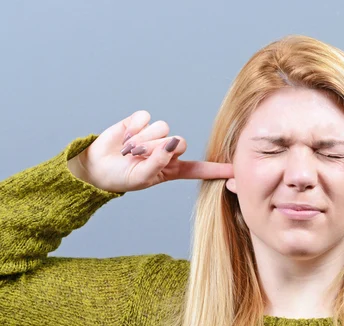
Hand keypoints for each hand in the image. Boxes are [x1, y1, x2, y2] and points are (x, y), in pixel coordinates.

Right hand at [67, 110, 233, 192]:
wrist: (97, 166)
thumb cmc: (122, 177)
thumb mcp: (142, 177)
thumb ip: (159, 161)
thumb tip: (173, 142)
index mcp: (173, 169)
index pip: (199, 168)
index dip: (216, 169)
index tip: (235, 171)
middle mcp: (168, 150)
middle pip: (180, 141)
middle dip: (158, 149)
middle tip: (139, 157)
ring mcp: (155, 135)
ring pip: (163, 129)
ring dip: (143, 140)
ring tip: (129, 150)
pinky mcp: (141, 122)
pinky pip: (146, 118)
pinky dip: (134, 128)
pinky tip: (125, 136)